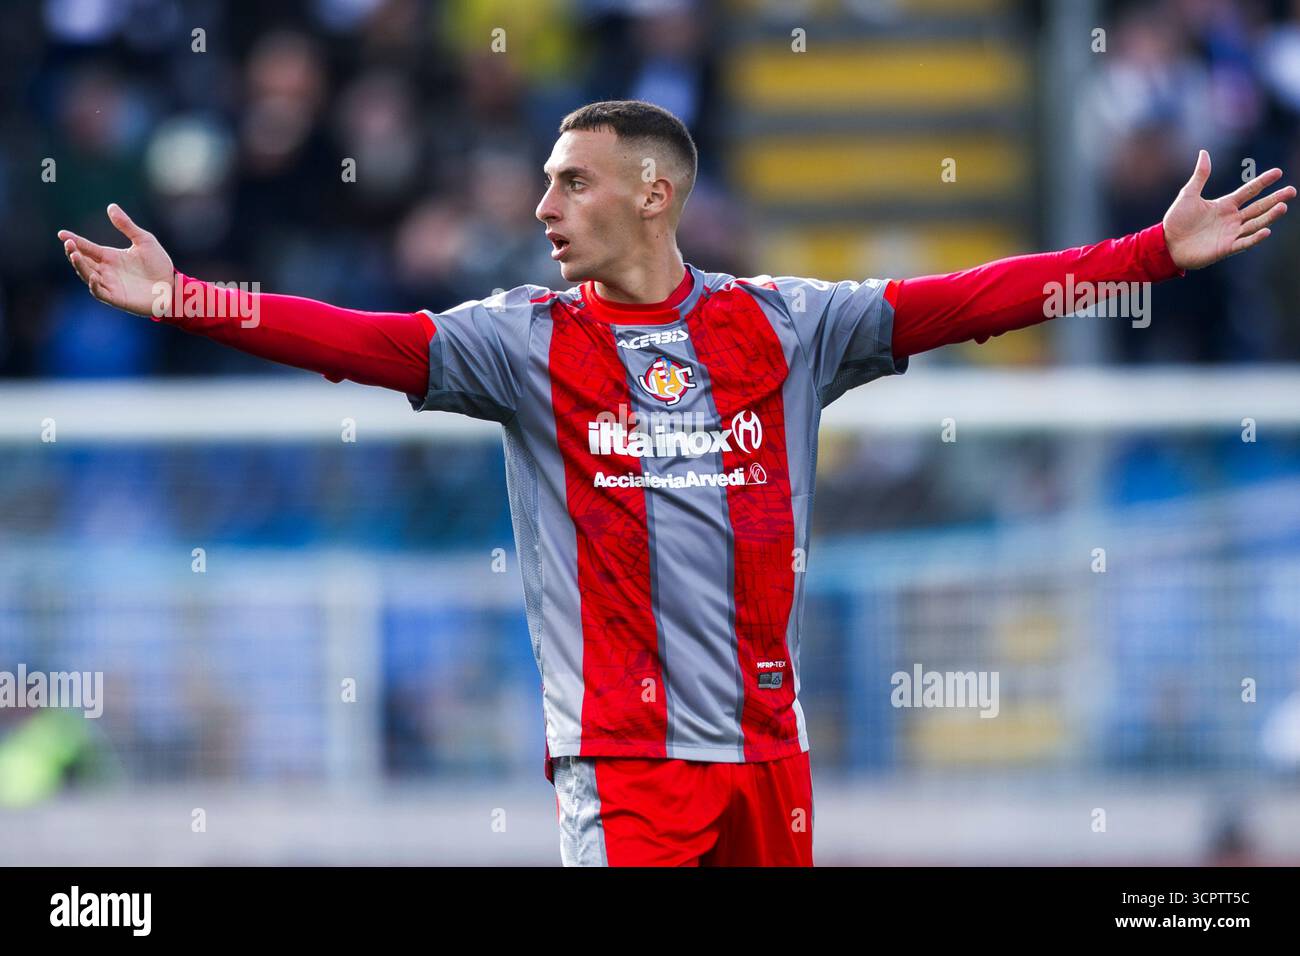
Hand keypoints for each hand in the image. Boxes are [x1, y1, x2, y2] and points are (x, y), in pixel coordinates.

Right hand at [56, 204, 175, 316]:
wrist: (173, 286)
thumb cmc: (159, 265)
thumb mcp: (144, 241)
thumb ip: (127, 226)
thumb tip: (111, 206)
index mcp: (110, 256)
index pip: (87, 247)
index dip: (74, 241)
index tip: (61, 234)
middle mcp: (106, 270)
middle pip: (83, 261)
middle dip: (73, 252)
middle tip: (69, 244)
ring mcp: (110, 284)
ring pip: (87, 275)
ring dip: (80, 266)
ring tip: (75, 255)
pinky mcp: (116, 298)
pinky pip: (99, 292)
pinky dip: (93, 285)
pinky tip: (92, 276)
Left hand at [1162, 151, 1294, 269]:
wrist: (1165, 244)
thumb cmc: (1176, 221)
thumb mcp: (1188, 195)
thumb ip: (1200, 175)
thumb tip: (1204, 152)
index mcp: (1225, 205)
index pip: (1249, 191)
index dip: (1262, 182)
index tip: (1278, 172)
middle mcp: (1231, 219)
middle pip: (1258, 207)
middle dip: (1275, 199)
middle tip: (1292, 191)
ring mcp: (1230, 234)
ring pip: (1255, 223)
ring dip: (1269, 216)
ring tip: (1283, 206)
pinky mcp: (1225, 248)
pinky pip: (1244, 242)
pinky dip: (1255, 237)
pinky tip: (1266, 230)